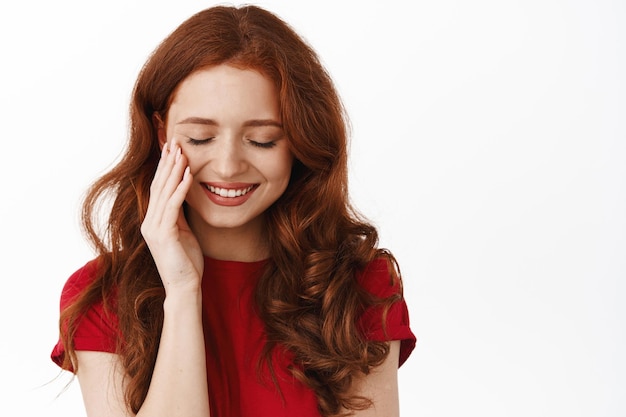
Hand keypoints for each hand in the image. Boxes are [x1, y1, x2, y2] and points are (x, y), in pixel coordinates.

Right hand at [141, 139, 203, 291]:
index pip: (158, 188)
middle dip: (167, 162)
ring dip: (173, 170)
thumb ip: (179, 214)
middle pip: (158, 185)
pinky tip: (188, 174)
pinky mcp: (163, 234)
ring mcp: (154, 228)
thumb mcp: (183, 232)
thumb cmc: (186, 262)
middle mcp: (149, 222)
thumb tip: (183, 195)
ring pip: (164, 192)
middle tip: (173, 141)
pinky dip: (180, 188)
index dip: (164, 167)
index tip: (171, 149)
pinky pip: (173, 206)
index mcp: (153, 221)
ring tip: (181, 151)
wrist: (184, 287)